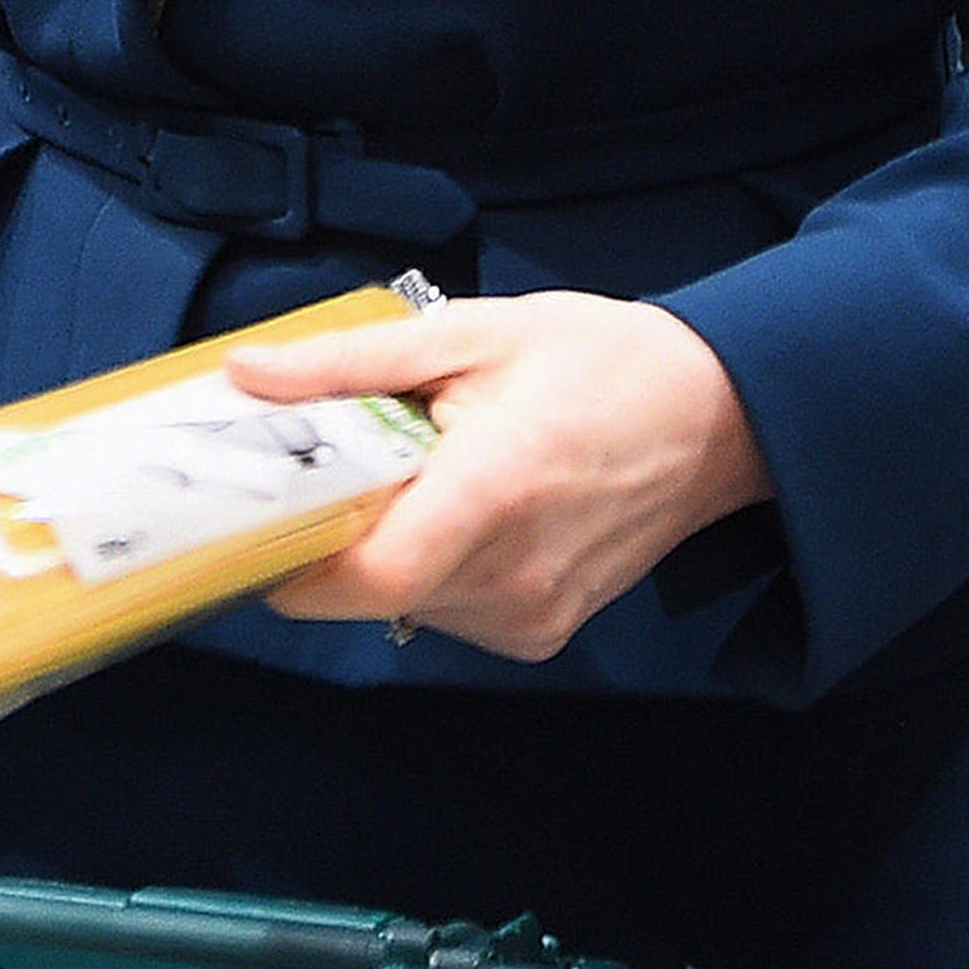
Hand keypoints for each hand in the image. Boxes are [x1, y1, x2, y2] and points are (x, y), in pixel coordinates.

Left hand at [228, 291, 774, 660]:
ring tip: (426, 482)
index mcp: (496, 491)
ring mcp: (530, 614)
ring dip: (383, 552)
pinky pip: (442, 614)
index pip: (365, 575)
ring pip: (399, 607)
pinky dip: (428, 570)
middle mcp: (514, 572)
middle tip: (341, 477)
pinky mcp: (539, 634)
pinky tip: (466, 517)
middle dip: (332, 540)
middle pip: (367, 593)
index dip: (294, 560)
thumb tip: (246, 373)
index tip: (260, 521)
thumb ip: (349, 363)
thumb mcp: (471, 334)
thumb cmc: (602, 364)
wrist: (722, 415)